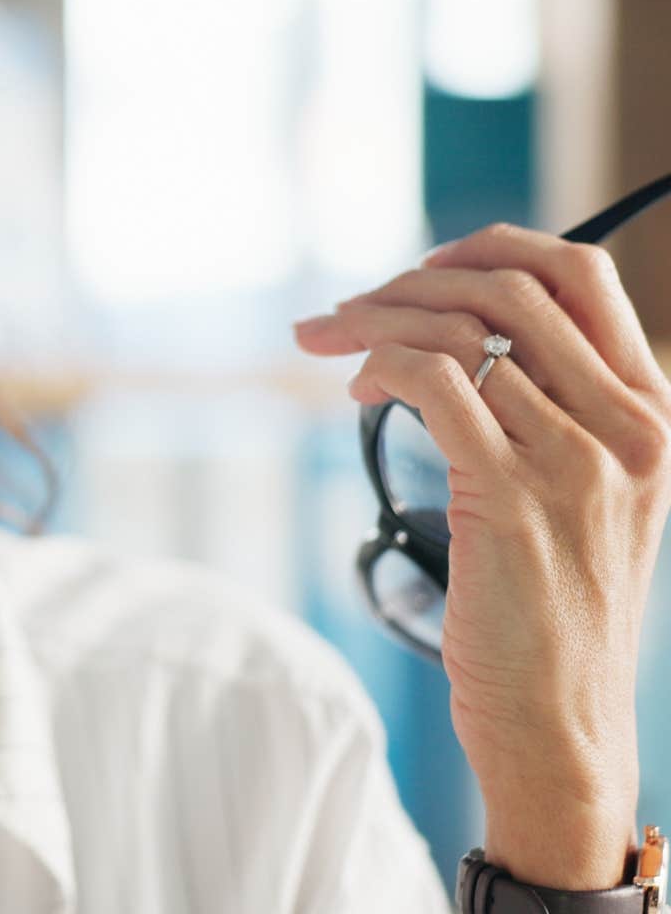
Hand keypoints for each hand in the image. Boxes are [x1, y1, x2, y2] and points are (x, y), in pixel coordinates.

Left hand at [294, 222, 670, 888]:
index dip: (494, 249)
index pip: (585, 275)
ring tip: (328, 343)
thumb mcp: (587, 496)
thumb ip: (555, 412)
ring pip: (464, 332)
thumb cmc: (553, 609)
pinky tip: (355, 393)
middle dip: (411, 282)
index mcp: (651, 411)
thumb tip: (467, 338)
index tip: (424, 267)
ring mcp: (573, 461)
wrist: (561, 719)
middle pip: (513, 289)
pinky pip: (434, 386)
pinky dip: (380, 367)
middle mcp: (626, 426)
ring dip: (376, 322)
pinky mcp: (509, 498)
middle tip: (345, 309)